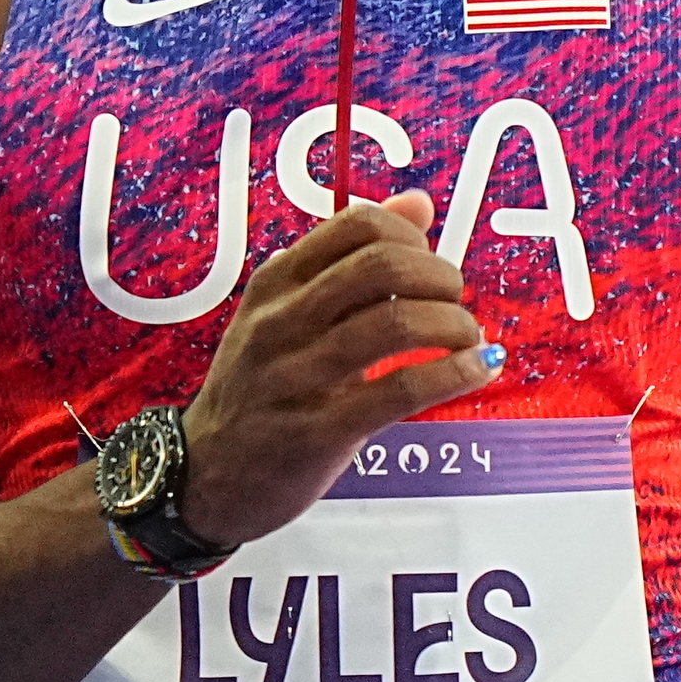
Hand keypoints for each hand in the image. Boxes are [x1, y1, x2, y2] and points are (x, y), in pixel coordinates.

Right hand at [176, 191, 492, 545]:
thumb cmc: (260, 389)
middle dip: (439, 276)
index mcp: (275, 283)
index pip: (357, 225)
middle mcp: (280, 322)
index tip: (427, 264)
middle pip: (381, 266)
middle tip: (454, 300)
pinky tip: (476, 369)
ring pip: (395, 324)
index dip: (411, 236)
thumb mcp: (288, 314)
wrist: (204, 478)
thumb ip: (349, 260)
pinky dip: (453, 373)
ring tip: (467, 338)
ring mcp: (295, 377)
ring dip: (452, 325)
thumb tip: (419, 204)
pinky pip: (400, 390)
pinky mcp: (317, 433)